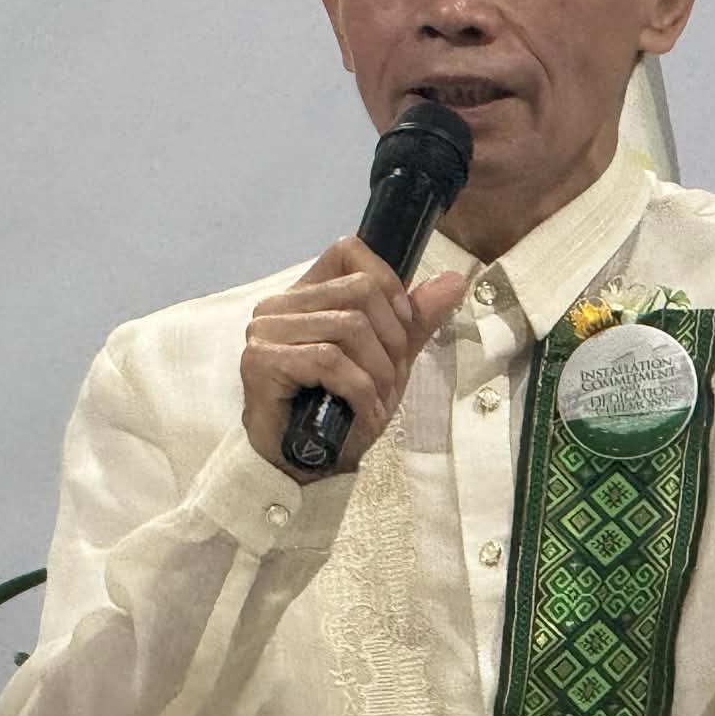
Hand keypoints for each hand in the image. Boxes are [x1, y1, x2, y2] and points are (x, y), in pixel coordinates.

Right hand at [239, 236, 466, 481]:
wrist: (309, 464)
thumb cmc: (342, 410)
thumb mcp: (389, 359)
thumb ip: (415, 319)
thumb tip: (453, 281)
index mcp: (306, 294)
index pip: (348, 250)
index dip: (388, 283)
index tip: (403, 326)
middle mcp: (279, 305)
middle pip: (360, 291)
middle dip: (391, 339)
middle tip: (390, 378)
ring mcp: (265, 331)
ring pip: (350, 326)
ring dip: (378, 371)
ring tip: (377, 399)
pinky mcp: (261, 361)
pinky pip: (330, 359)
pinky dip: (358, 389)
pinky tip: (361, 410)